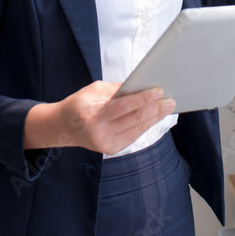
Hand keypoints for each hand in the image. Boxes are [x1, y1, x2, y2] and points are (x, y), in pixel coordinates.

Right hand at [33, 81, 175, 154]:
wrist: (64, 127)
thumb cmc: (80, 103)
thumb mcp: (94, 90)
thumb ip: (117, 90)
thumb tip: (141, 86)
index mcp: (91, 114)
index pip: (122, 106)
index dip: (142, 99)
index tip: (158, 91)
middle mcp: (99, 132)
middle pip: (133, 119)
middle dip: (154, 109)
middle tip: (170, 100)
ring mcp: (105, 144)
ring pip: (136, 129)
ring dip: (155, 118)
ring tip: (168, 107)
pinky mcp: (111, 149)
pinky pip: (133, 136)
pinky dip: (146, 125)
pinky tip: (155, 117)